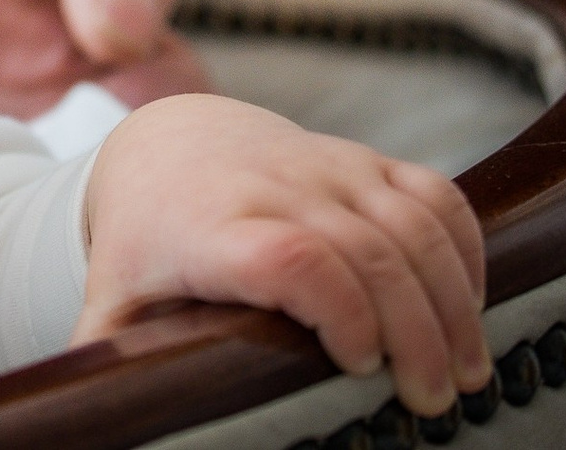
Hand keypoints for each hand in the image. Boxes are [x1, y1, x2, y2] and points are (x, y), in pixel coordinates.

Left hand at [81, 93, 491, 414]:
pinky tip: (468, 304)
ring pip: (412, 224)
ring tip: (466, 370)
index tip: (355, 364)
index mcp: (207, 226)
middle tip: (432, 399)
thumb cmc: (146, 240)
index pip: (288, 255)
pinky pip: (435, 194)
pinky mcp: (365, 159)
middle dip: (414, 330)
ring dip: (452, 300)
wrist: (168, 143)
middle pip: (367, 249)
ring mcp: (326, 166)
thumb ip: (108, 366)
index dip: (338, 308)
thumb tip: (97, 424)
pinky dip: (464, 249)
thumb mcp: (115, 302)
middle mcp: (273, 187)